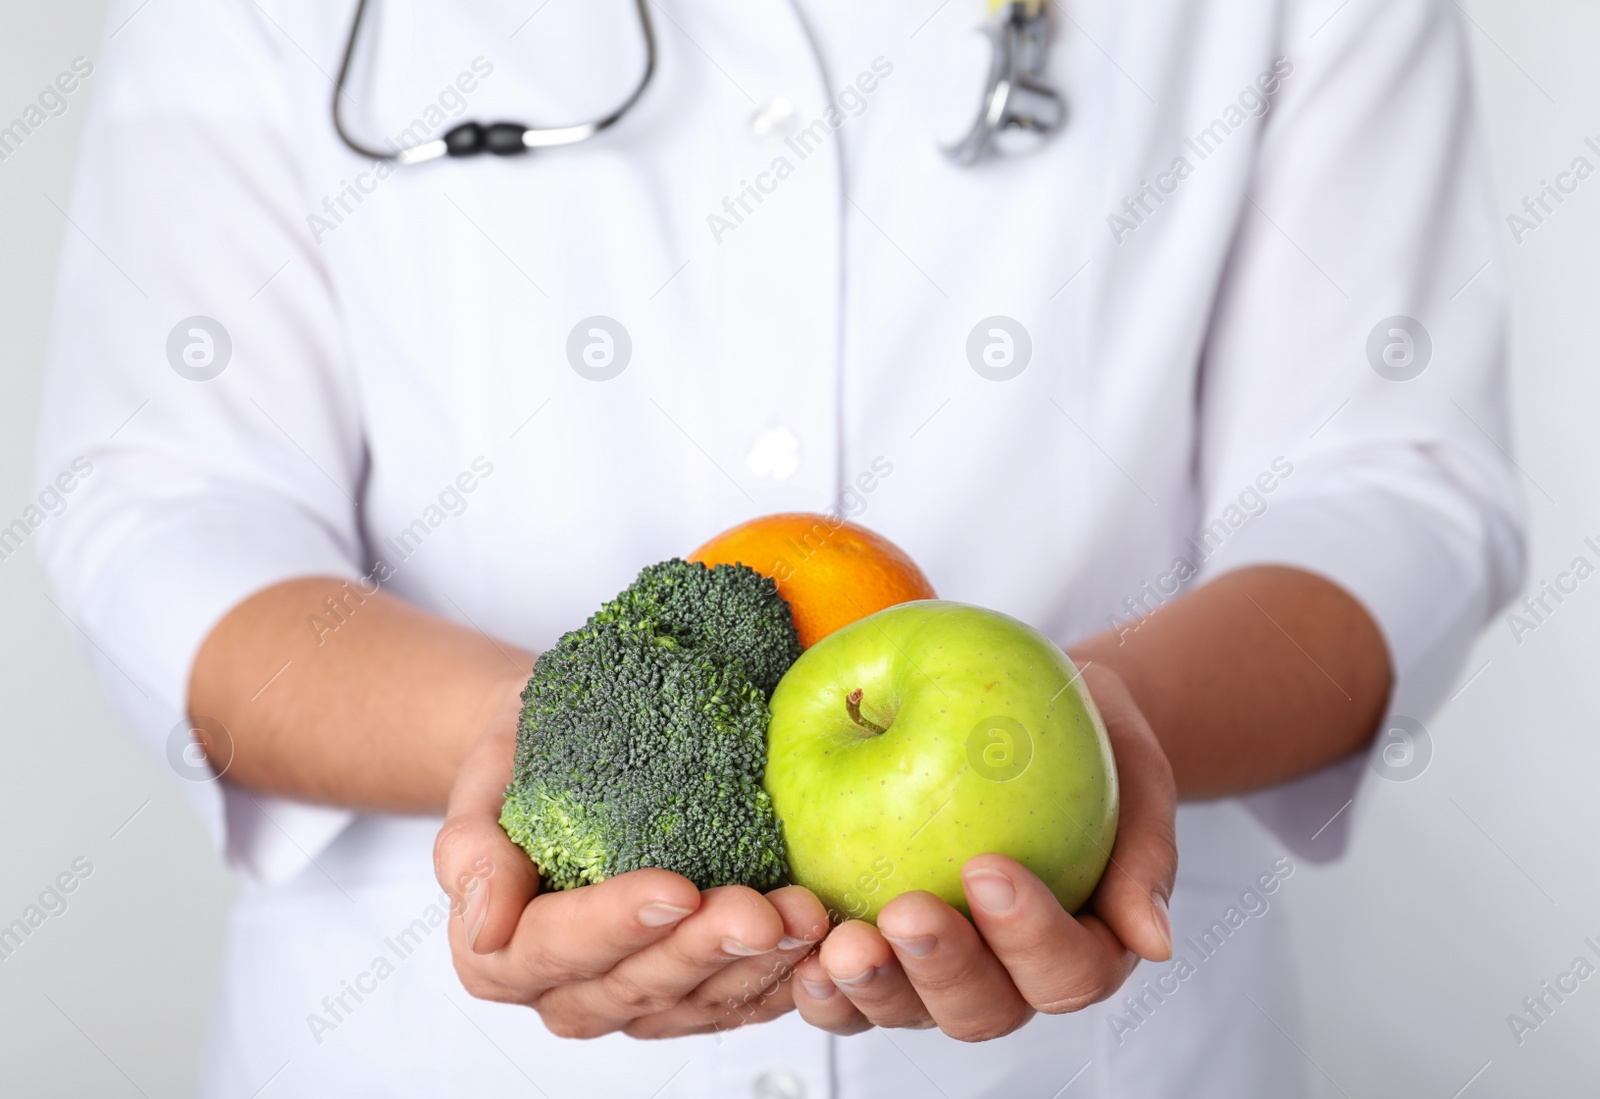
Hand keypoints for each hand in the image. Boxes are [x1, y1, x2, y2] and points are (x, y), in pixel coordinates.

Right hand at [434, 683, 829, 1038]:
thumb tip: (481, 924)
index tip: (675, 888)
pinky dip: (779, 979)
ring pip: (693, 1002)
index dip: (618, 924)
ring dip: (755, 966)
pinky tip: (816, 947)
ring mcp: (630, 998)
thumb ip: (471, 850)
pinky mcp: (686, 993)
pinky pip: (733, 1002)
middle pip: (636, 984)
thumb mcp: (483, 779)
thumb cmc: (521, 760)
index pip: (560, 947)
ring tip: (802, 918)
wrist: (561, 753)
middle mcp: (565, 990)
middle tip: (762, 911)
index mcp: (500, 953)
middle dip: (704, 949)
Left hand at [790, 664, 1177, 1040]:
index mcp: (1079, 946)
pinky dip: (813, 974)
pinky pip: (842, 982)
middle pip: (981, 1010)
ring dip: (870, 987)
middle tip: (907, 913)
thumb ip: (1143, 854)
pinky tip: (791, 940)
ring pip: (905, 1011)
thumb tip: (1153, 941)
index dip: (1029, 934)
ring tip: (839, 944)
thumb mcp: (1136, 775)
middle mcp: (1007, 975)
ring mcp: (934, 970)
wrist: (1033, 714)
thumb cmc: (1089, 745)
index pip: (1066, 969)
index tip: (989, 868)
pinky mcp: (875, 946)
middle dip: (941, 970)